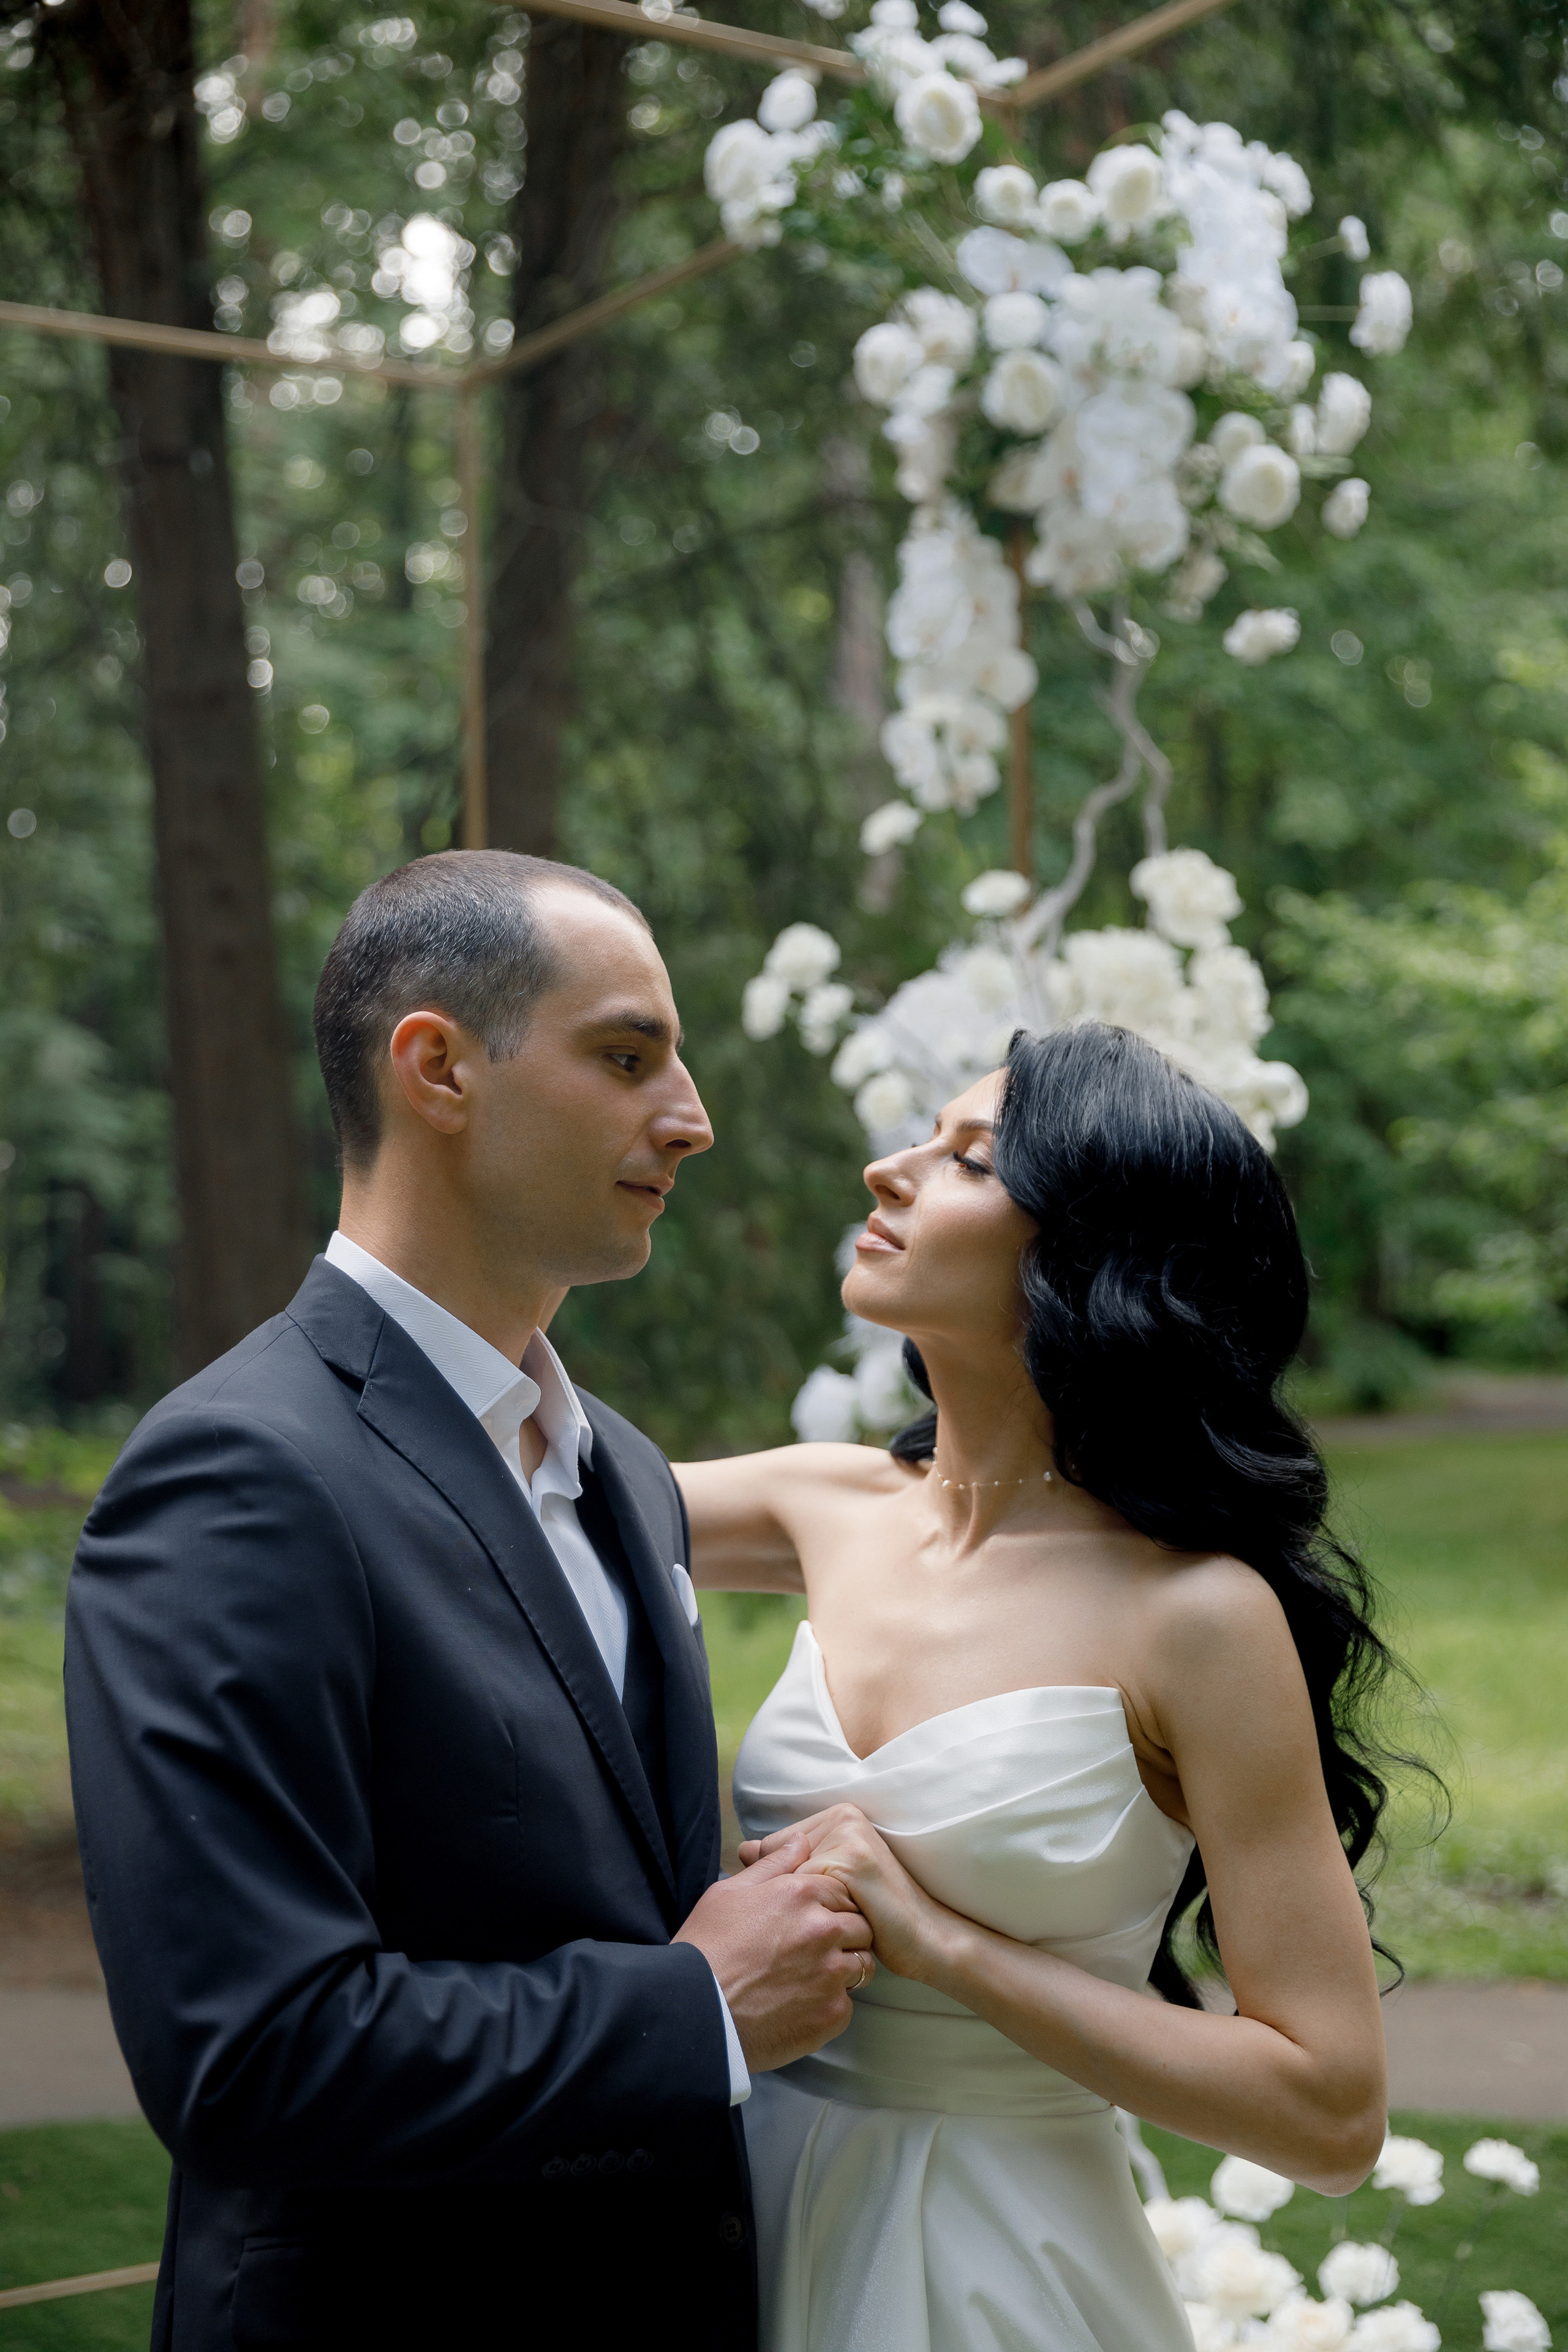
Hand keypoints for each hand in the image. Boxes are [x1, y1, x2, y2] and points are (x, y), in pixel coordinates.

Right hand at [674, 1833, 875, 2072]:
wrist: (694, 2012)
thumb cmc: (706, 1949)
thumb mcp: (729, 1892)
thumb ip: (773, 1865)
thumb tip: (802, 1840)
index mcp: (802, 1893)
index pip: (844, 1892)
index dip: (831, 1906)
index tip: (813, 1920)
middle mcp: (824, 1930)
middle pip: (861, 1927)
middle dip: (844, 1936)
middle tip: (811, 1951)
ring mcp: (831, 1975)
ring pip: (861, 1966)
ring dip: (841, 1970)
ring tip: (806, 1979)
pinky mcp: (832, 2014)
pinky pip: (847, 2004)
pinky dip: (829, 2005)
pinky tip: (798, 2006)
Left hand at [739, 1806, 954, 1982]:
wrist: (927, 1937)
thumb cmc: (875, 1915)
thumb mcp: (831, 1881)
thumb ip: (792, 1863)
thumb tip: (741, 1849)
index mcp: (838, 1814)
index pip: (777, 1847)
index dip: (776, 1887)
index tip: (791, 1913)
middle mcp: (843, 1816)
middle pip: (779, 1861)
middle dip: (781, 1898)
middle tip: (802, 1924)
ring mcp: (849, 1835)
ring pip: (788, 1877)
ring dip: (793, 1911)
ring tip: (815, 1931)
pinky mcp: (853, 1861)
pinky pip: (803, 1890)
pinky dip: (807, 1918)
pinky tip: (824, 1935)